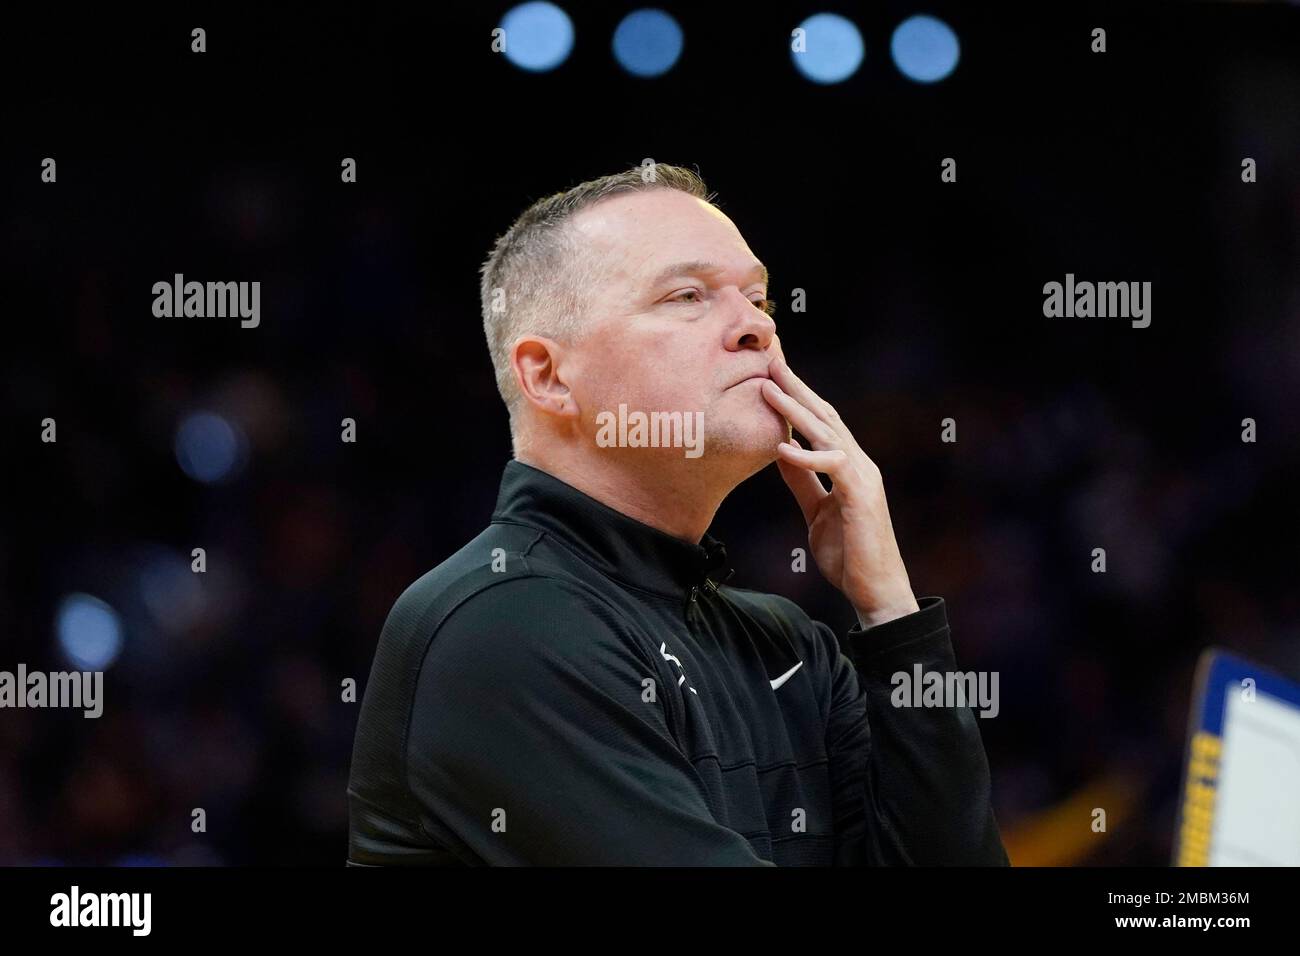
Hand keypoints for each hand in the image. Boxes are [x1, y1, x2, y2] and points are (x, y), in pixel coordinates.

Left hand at [760, 346, 919, 628]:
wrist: (876, 592)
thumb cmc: (849, 555)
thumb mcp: (816, 513)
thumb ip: (802, 482)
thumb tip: (781, 453)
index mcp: (849, 466)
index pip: (822, 423)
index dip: (798, 398)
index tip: (772, 375)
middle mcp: (860, 464)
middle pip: (825, 416)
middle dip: (796, 387)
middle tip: (770, 359)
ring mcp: (863, 477)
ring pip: (827, 433)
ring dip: (796, 409)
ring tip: (768, 387)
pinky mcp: (862, 496)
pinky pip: (833, 468)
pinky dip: (807, 456)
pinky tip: (782, 446)